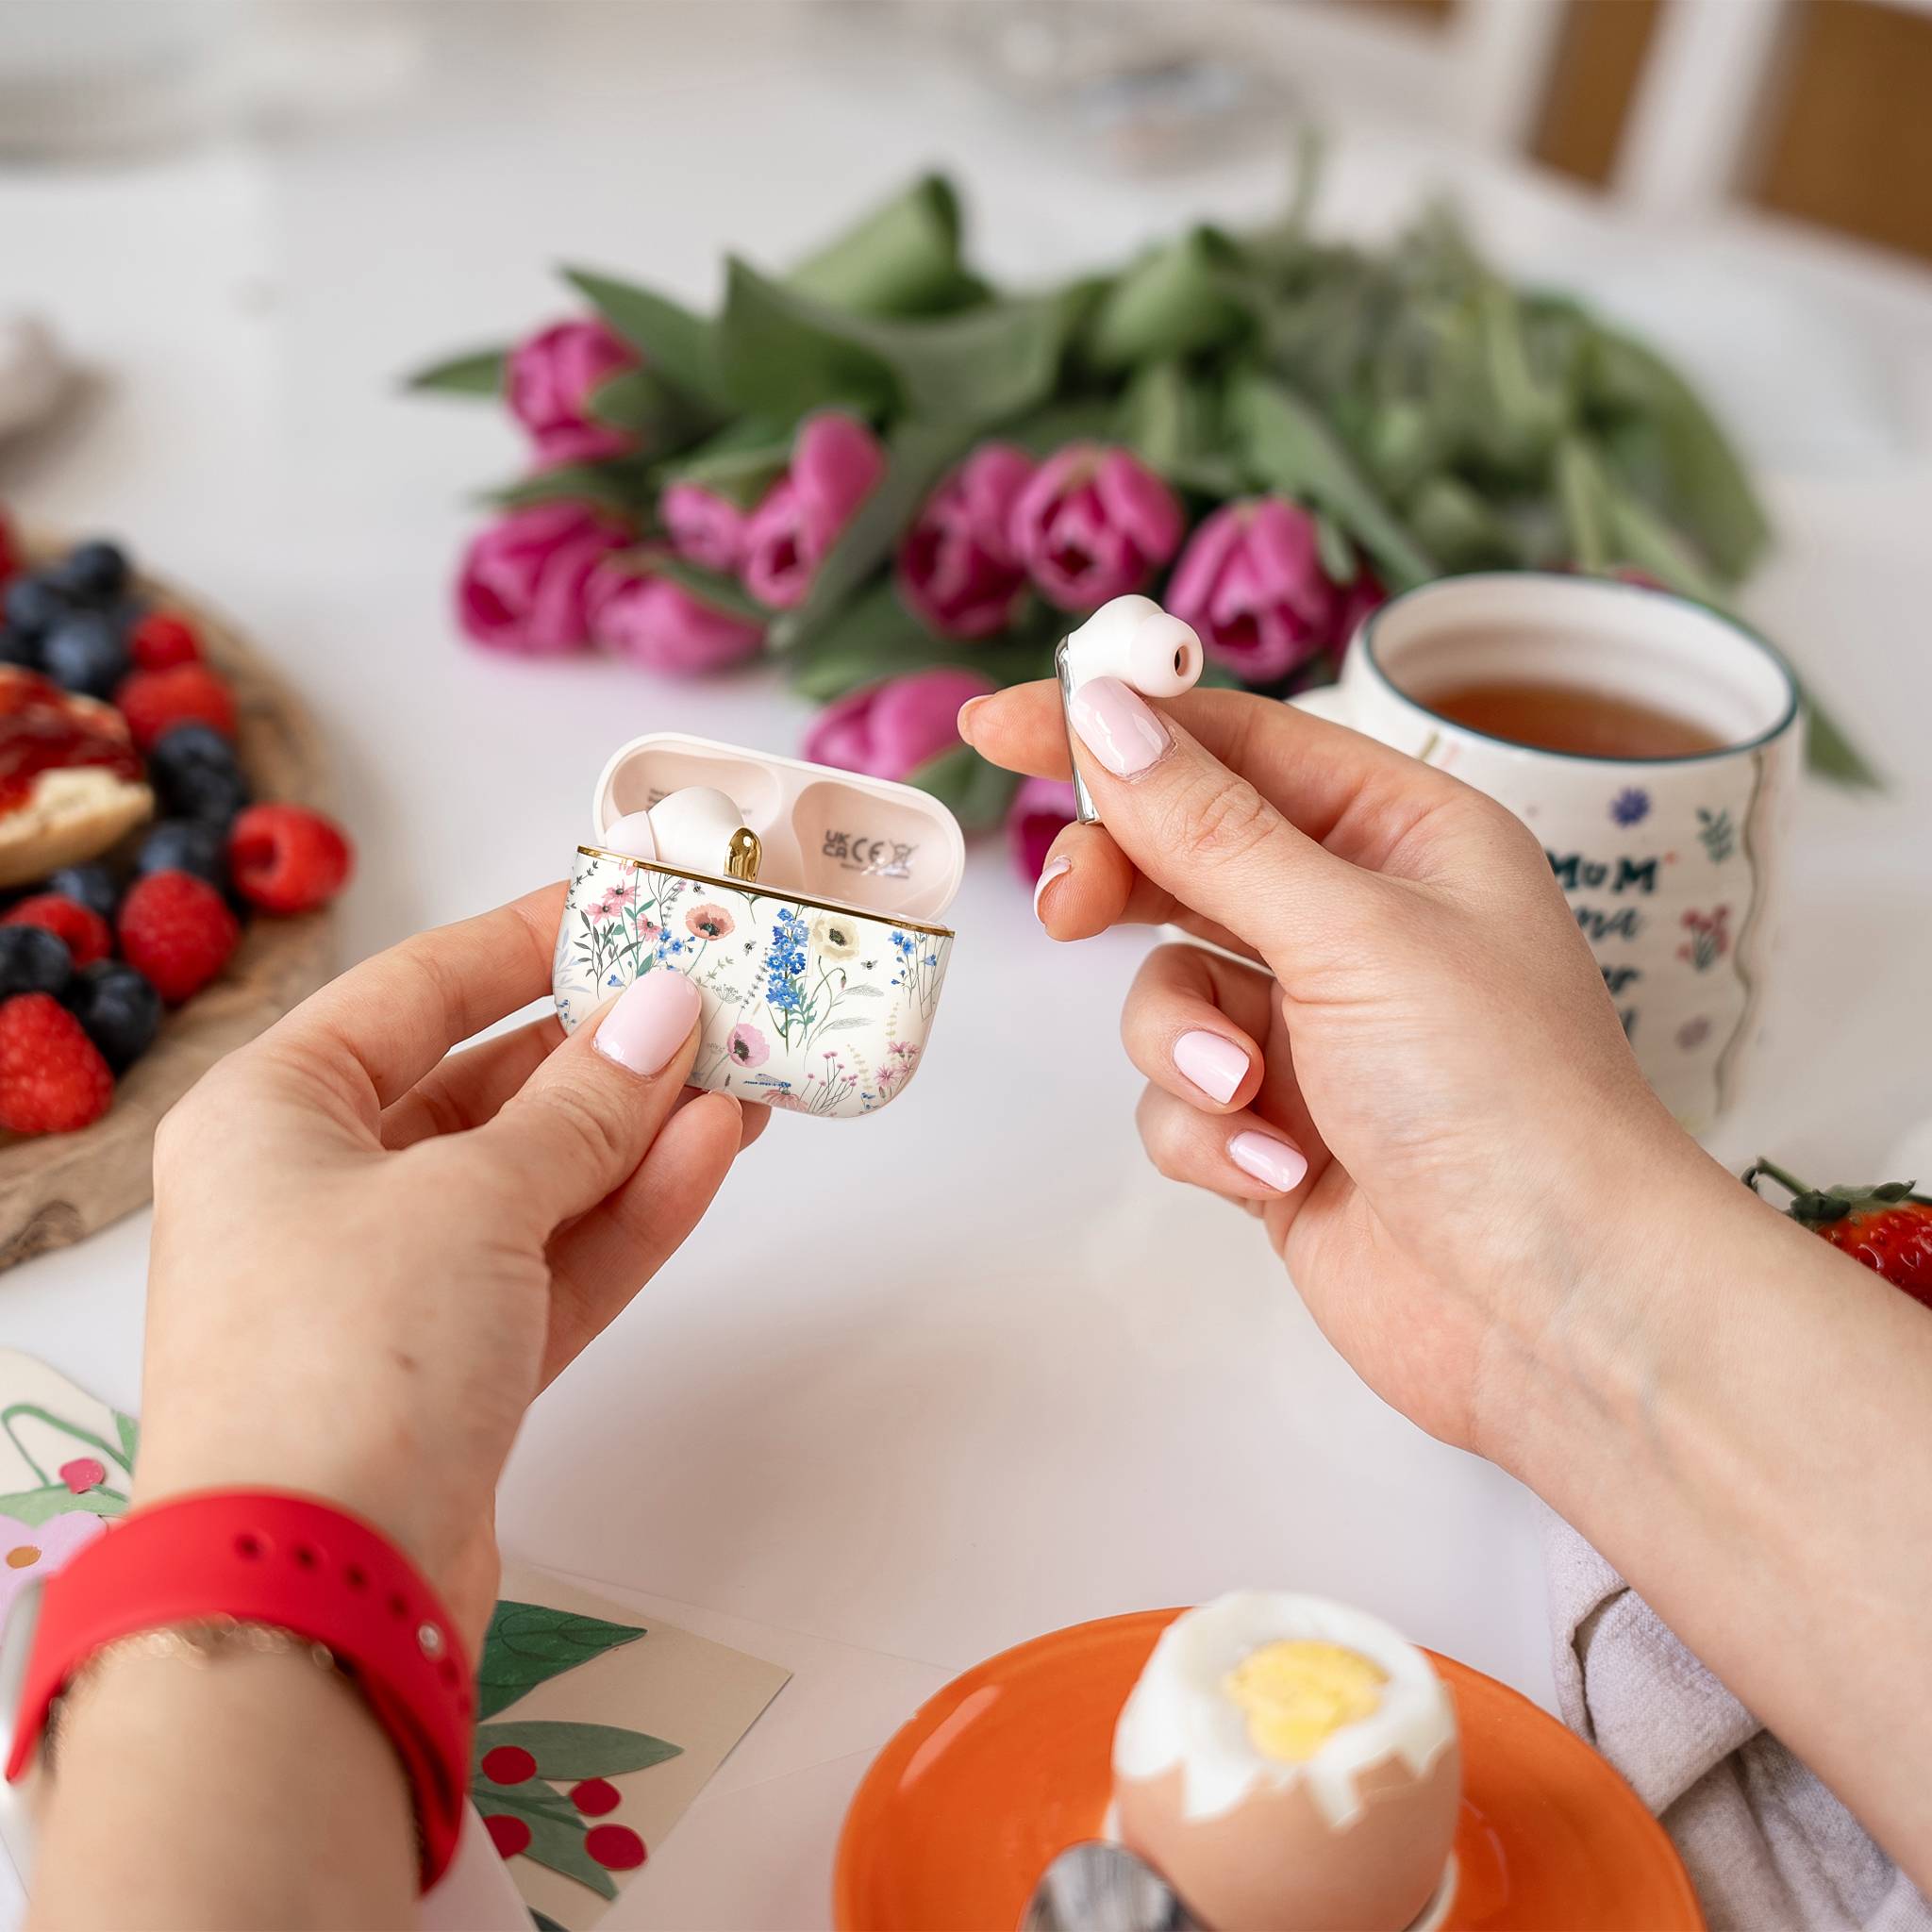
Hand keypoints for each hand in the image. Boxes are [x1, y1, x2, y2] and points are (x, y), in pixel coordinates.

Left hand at [132, 883, 763, 1644]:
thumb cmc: (349, 1354)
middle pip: (485, 1088)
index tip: (626, 905)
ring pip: (537, 1179)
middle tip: (715, 996)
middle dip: (605, 1047)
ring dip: (639, 1128)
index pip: (417, 990)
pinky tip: (713, 1151)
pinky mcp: (456, 1367)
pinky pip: (554, 1262)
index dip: (527, 940)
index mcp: (273, 1114)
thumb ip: (582, 1103)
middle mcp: (320, 1191)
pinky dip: (629, 1212)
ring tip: (746, 1068)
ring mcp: (393, 1285)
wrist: (316, 1594)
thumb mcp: (473, 1195)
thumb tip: (664, 1011)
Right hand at [962, 679, 1706, 1459]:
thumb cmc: (1503, 1096)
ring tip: (1248, 1096)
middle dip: (1122, 889)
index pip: (1234, 744)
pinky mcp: (1279, 1130)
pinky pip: (1181, 1099)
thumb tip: (1106, 713)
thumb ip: (1210, 828)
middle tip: (1066, 906)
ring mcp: (1314, 1031)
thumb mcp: (1350, 933)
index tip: (1001, 723)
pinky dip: (1212, 1135)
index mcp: (1404, 837)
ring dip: (1186, 1044)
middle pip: (1182, 857)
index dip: (1117, 726)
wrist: (1554, 1312)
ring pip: (1167, 990)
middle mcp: (1358, 922)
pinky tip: (1282, 1174)